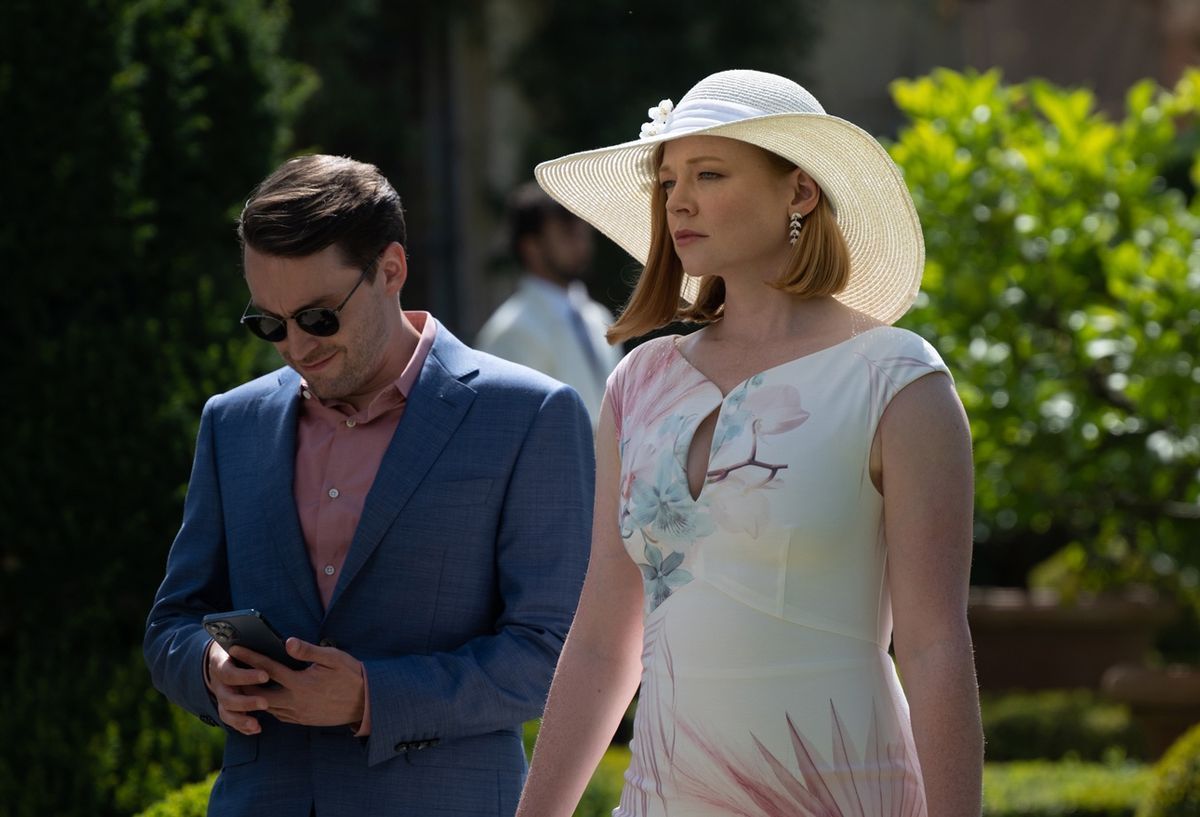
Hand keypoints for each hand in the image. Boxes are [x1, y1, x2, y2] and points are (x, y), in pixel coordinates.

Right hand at [206, 642, 269, 735]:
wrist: (225, 651)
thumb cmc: (244, 642)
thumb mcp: (247, 637)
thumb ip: (264, 642)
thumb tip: (291, 643)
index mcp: (220, 662)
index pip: (229, 672)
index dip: (246, 676)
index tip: (265, 676)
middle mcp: (217, 681)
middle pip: (226, 696)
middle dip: (245, 701)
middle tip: (264, 703)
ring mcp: (221, 695)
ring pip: (226, 711)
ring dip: (240, 719)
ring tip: (256, 724)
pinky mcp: (227, 705)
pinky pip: (231, 719)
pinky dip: (241, 725)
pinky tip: (256, 728)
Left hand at [232, 638, 365, 727]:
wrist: (365, 703)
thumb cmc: (351, 676)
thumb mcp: (333, 658)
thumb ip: (308, 651)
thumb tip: (288, 642)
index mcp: (300, 683)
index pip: (268, 668)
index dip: (250, 657)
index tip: (235, 649)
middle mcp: (295, 701)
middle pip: (259, 693)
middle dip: (244, 681)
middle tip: (231, 670)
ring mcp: (298, 713)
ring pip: (267, 707)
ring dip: (254, 696)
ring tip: (244, 684)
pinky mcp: (303, 720)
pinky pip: (278, 715)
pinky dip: (268, 707)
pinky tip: (267, 699)